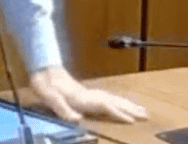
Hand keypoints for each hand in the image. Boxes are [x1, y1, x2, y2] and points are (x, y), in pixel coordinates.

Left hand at [30, 65, 147, 123]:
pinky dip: (117, 101)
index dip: (119, 113)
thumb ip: (62, 109)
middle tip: (146, 115)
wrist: (41, 67)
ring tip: (140, 109)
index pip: (105, 106)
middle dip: (130, 108)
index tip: (132, 120)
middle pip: (113, 101)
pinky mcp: (85, 92)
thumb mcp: (49, 97)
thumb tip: (77, 120)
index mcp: (82, 97)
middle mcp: (88, 94)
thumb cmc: (44, 83)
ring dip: (127, 104)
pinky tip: (120, 103)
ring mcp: (88, 92)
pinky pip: (106, 97)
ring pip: (112, 98)